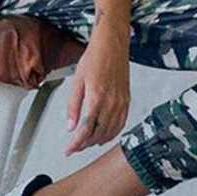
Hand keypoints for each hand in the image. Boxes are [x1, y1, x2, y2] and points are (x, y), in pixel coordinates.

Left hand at [64, 38, 130, 155]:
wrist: (112, 45)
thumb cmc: (94, 58)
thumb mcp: (77, 81)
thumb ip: (73, 105)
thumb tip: (71, 126)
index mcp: (96, 98)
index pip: (85, 130)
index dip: (76, 144)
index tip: (69, 150)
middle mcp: (111, 103)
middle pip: (98, 134)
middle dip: (85, 144)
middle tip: (75, 147)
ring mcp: (121, 103)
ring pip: (110, 131)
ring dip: (98, 141)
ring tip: (86, 143)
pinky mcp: (127, 100)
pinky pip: (121, 124)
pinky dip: (112, 133)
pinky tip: (104, 134)